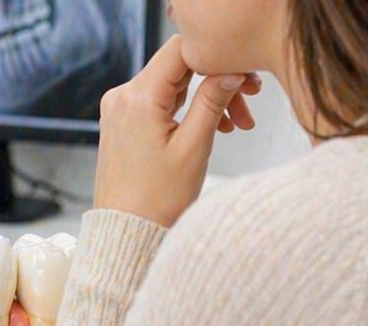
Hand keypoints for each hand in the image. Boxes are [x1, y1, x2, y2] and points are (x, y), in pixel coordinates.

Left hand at [93, 35, 261, 226]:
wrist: (126, 233)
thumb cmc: (155, 201)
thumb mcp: (194, 146)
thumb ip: (213, 101)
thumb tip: (232, 71)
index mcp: (137, 98)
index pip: (181, 50)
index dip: (217, 58)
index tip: (245, 78)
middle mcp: (121, 97)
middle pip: (179, 67)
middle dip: (216, 81)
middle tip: (248, 106)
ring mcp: (119, 109)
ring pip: (172, 85)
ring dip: (205, 98)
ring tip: (232, 126)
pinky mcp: (122, 122)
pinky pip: (159, 102)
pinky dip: (186, 109)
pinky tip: (210, 128)